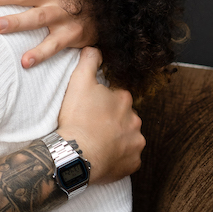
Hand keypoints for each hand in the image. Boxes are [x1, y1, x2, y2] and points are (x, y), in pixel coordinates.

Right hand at [56, 47, 143, 184]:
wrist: (76, 153)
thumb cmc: (77, 117)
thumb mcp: (79, 81)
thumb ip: (89, 61)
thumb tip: (95, 48)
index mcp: (124, 100)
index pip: (117, 96)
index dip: (103, 101)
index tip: (90, 108)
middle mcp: (136, 120)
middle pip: (124, 117)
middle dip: (112, 120)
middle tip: (92, 124)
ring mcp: (136, 143)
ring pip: (128, 137)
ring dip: (116, 138)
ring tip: (96, 141)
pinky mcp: (133, 163)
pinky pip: (127, 158)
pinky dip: (117, 157)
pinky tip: (103, 155)